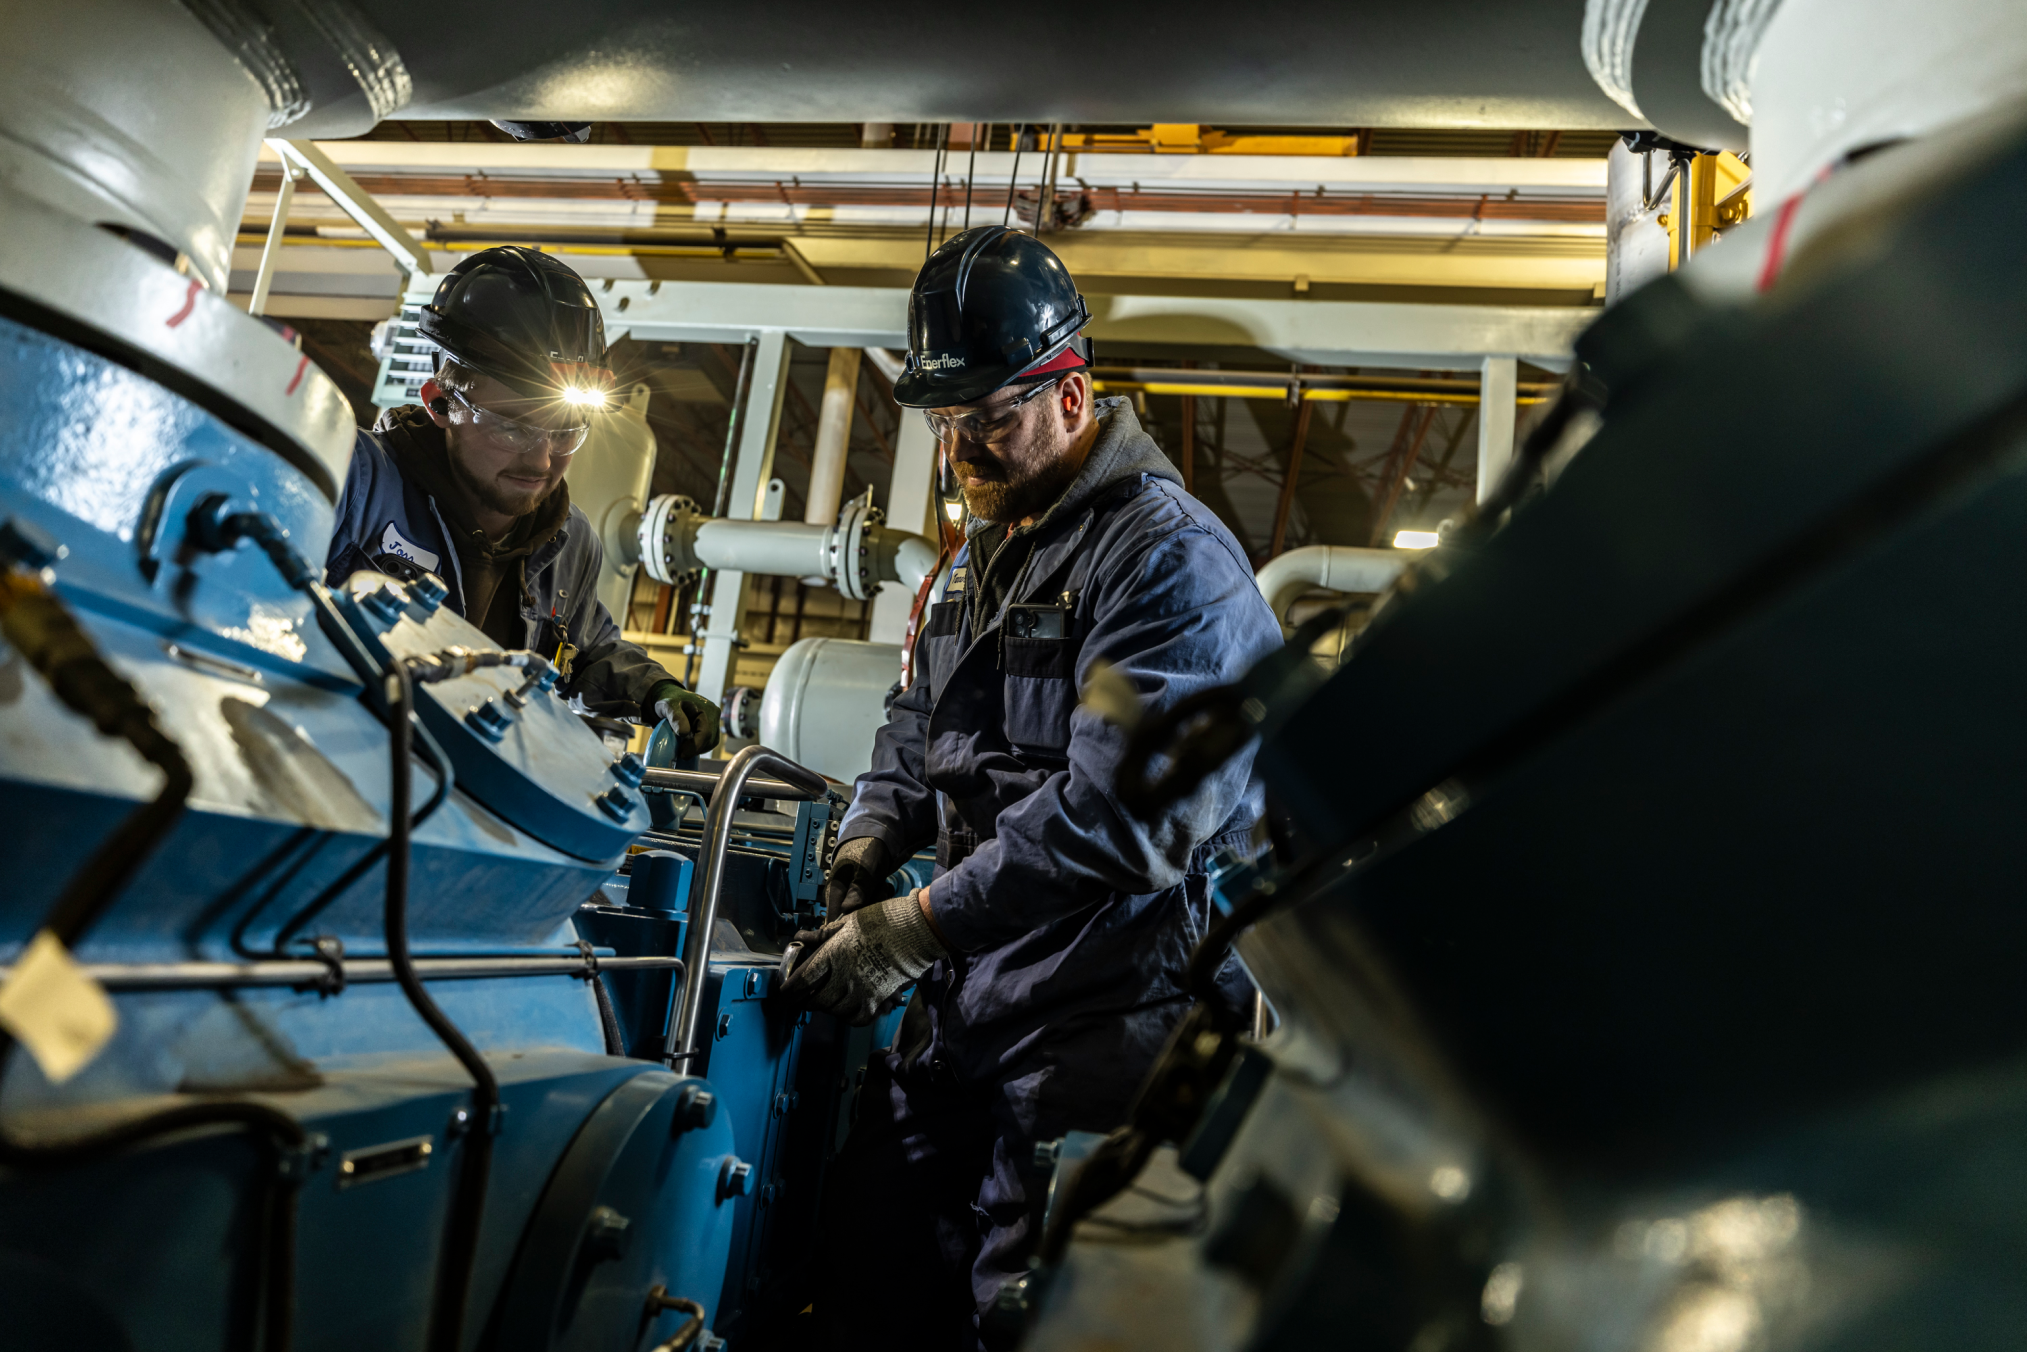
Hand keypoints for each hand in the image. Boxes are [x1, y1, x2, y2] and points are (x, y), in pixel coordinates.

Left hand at [654, 686, 721, 757]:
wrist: (673, 696)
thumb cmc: (670, 701)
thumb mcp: (668, 706)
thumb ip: (675, 717)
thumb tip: (684, 733)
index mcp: (707, 709)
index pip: (706, 733)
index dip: (695, 746)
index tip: (682, 754)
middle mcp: (715, 714)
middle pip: (711, 739)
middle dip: (696, 749)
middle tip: (681, 753)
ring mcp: (715, 720)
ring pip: (711, 742)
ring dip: (698, 748)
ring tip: (684, 748)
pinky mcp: (712, 726)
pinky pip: (709, 740)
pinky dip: (699, 745)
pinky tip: (688, 745)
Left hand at [778, 892, 944, 1025]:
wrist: (917, 930)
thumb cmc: (884, 920)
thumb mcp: (850, 922)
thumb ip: (827, 934)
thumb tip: (808, 939)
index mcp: (834, 953)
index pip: (804, 980)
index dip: (790, 992)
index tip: (783, 997)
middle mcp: (844, 975)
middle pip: (817, 1001)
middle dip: (808, 1002)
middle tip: (806, 1000)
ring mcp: (862, 990)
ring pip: (836, 1011)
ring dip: (829, 1009)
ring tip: (830, 1002)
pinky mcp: (878, 1000)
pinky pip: (857, 1019)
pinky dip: (850, 1018)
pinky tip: (849, 1010)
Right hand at [824, 836, 893, 917]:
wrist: (877, 836)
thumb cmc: (867, 850)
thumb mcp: (866, 871)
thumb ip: (858, 892)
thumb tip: (848, 913)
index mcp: (834, 892)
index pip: (833, 921)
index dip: (847, 927)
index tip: (866, 922)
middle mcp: (840, 898)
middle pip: (852, 919)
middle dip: (869, 912)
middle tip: (879, 894)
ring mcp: (852, 897)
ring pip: (864, 912)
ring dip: (877, 903)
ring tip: (883, 887)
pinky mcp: (862, 895)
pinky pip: (871, 905)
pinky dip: (880, 898)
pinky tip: (884, 886)